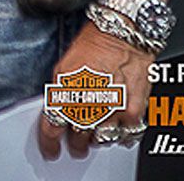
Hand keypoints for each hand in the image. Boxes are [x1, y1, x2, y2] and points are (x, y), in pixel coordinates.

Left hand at [37, 23, 153, 159]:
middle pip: (79, 138)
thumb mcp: (64, 67)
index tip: (51, 149)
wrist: (124, 33)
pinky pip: (126, 135)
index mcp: (69, 91)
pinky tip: (115, 126)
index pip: (54, 126)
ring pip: (102, 140)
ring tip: (95, 131)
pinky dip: (120, 134)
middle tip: (74, 142)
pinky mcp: (134, 111)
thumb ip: (60, 94)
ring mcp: (114, 109)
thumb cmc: (94, 44)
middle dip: (75, 142)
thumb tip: (57, 113)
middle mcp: (91, 102)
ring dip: (97, 138)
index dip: (50, 142)